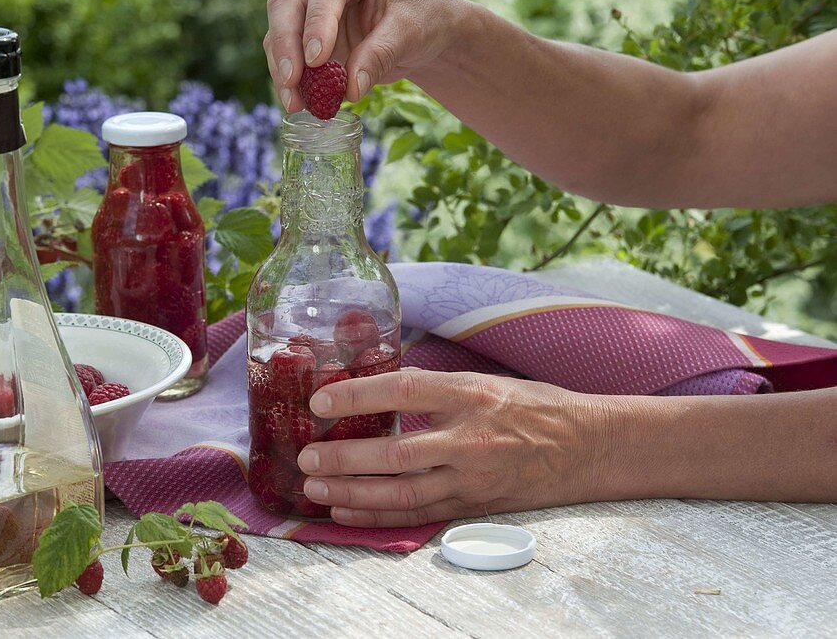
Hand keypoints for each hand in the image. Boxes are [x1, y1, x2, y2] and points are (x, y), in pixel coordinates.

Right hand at [263, 0, 456, 110]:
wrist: (422, 30)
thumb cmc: (421, 19)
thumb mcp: (410, 34)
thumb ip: (380, 56)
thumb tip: (350, 89)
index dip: (318, 22)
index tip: (317, 60)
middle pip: (288, 2)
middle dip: (286, 45)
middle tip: (292, 81)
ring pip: (278, 29)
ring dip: (282, 67)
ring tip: (295, 103)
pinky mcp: (301, 30)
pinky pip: (284, 53)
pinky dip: (289, 79)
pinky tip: (299, 102)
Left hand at [296, 370, 608, 526]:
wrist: (588, 446)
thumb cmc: (533, 405)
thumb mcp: (485, 381)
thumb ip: (436, 387)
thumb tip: (376, 385)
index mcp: (472, 394)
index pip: (404, 389)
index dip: (358, 395)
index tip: (321, 400)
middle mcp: (471, 438)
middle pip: (396, 453)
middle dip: (344, 458)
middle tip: (306, 455)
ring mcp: (473, 478)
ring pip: (402, 493)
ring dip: (351, 492)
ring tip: (315, 487)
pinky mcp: (474, 505)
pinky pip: (418, 515)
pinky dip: (377, 514)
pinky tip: (345, 510)